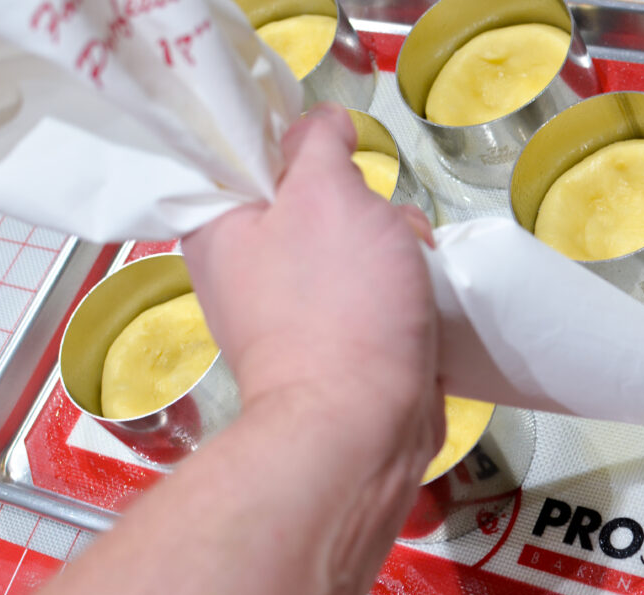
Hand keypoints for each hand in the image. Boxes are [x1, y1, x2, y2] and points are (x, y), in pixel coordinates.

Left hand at [182, 102, 443, 488]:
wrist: (362, 423)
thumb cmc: (337, 304)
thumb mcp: (325, 194)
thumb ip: (318, 143)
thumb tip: (322, 122)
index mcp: (220, 228)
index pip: (244, 156)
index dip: (293, 138)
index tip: (334, 146)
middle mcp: (250, 266)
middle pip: (314, 196)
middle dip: (361, 200)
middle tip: (375, 220)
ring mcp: (297, 307)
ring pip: (355, 239)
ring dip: (394, 240)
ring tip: (410, 263)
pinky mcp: (341, 336)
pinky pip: (375, 284)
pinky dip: (402, 281)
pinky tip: (423, 291)